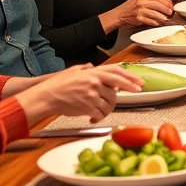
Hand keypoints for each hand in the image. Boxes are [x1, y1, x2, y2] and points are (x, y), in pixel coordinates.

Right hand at [17, 64, 142, 123]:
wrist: (46, 97)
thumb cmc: (57, 84)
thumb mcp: (73, 70)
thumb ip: (86, 69)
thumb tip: (92, 67)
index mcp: (92, 72)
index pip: (116, 72)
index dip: (129, 76)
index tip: (138, 81)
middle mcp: (94, 82)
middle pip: (117, 87)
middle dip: (130, 89)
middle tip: (137, 92)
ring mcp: (92, 94)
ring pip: (110, 103)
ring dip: (108, 108)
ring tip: (101, 110)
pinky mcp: (88, 107)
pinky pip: (101, 113)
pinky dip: (99, 117)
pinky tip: (93, 118)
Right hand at [116, 0, 173, 26]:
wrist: (119, 14)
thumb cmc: (129, 7)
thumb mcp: (138, 0)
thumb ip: (149, 0)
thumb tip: (163, 2)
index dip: (166, 2)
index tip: (170, 5)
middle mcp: (141, 3)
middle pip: (158, 6)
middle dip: (166, 9)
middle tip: (170, 12)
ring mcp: (140, 12)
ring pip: (155, 14)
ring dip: (162, 17)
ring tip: (166, 18)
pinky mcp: (139, 19)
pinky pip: (150, 21)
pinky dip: (155, 22)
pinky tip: (158, 23)